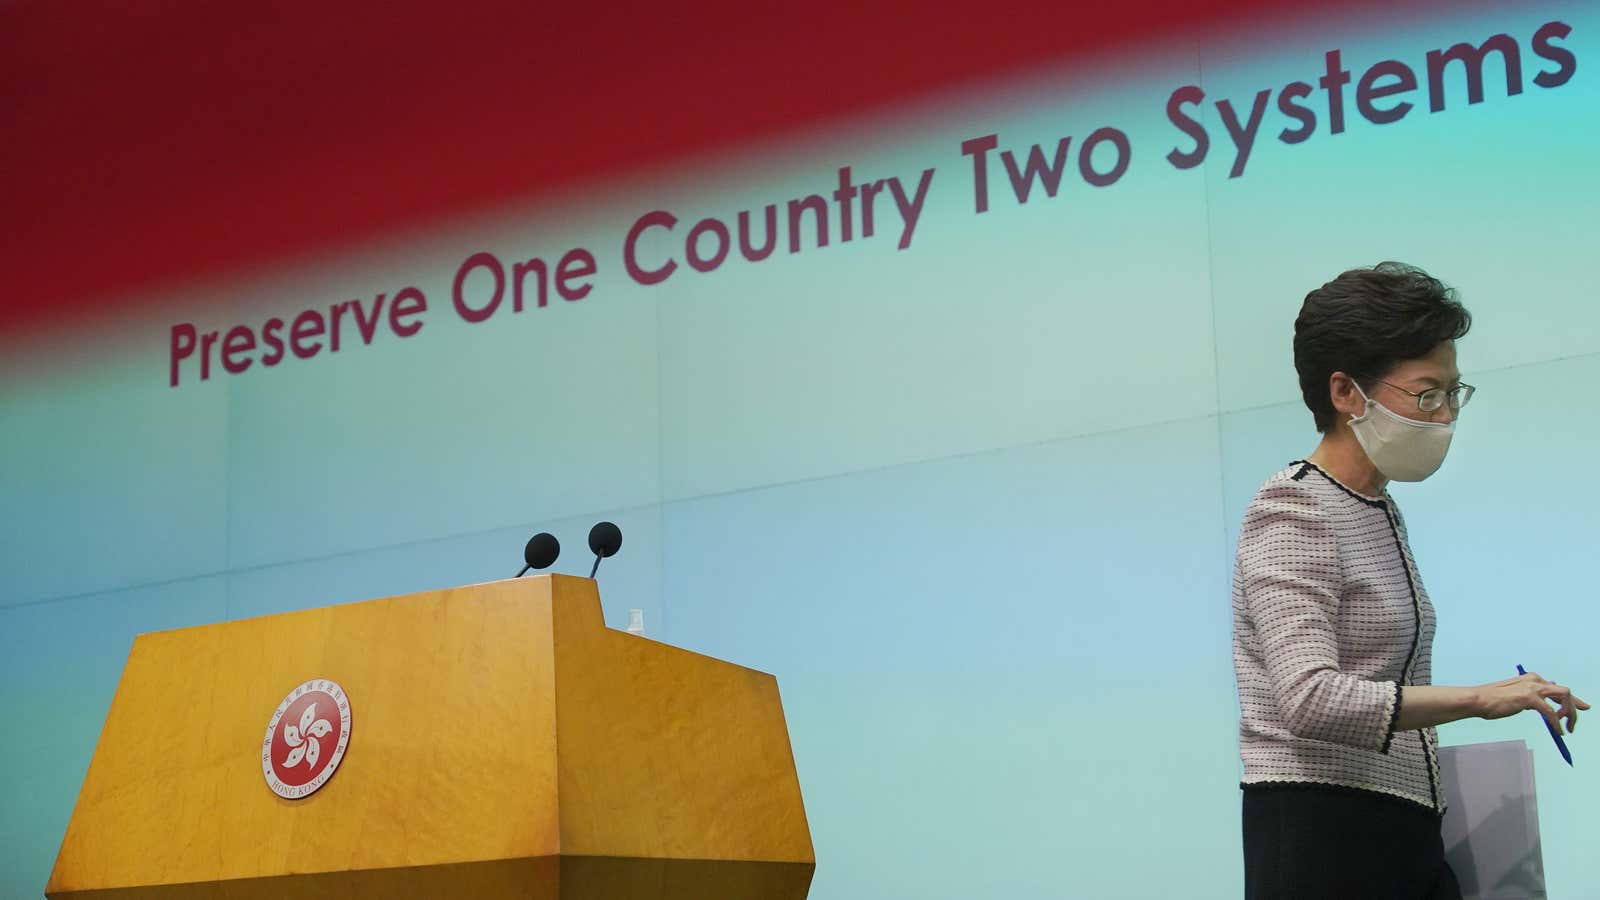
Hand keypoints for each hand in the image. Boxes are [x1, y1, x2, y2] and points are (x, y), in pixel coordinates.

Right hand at [1475, 672, 1589, 734]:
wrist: (1477, 700)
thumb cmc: (1491, 701)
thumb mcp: (1514, 696)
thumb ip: (1529, 698)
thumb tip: (1543, 706)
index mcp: (1530, 678)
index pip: (1556, 688)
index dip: (1570, 699)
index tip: (1580, 706)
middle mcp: (1534, 680)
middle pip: (1564, 692)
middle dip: (1575, 705)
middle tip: (1579, 718)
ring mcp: (1533, 688)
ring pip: (1564, 697)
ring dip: (1570, 713)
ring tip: (1568, 727)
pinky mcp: (1530, 698)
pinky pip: (1551, 713)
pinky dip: (1557, 723)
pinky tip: (1558, 731)